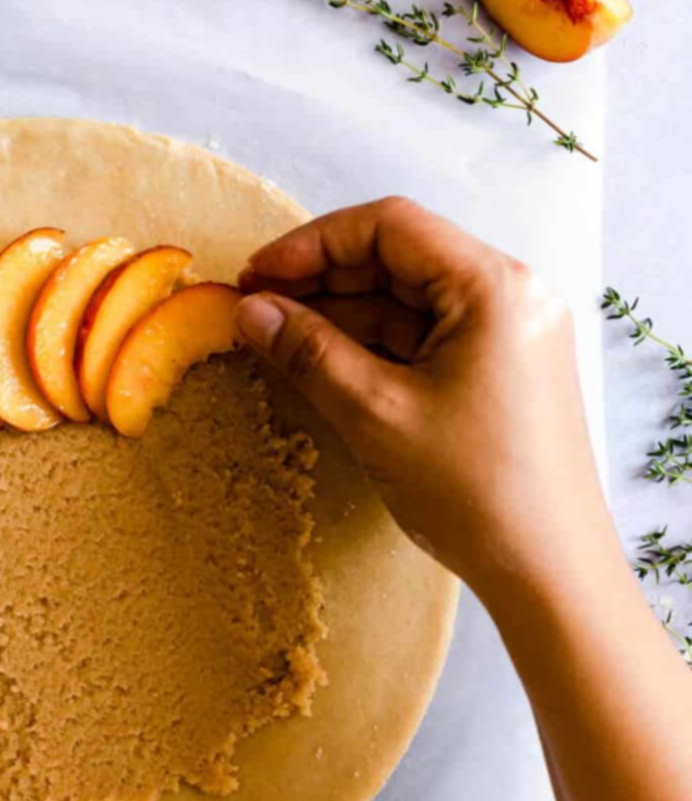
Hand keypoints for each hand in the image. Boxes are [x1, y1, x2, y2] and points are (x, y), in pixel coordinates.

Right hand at [236, 196, 613, 600]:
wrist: (550, 573)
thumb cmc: (477, 493)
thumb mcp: (377, 415)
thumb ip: (308, 352)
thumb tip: (250, 310)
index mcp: (494, 287)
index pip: (390, 227)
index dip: (311, 244)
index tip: (256, 277)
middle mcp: (511, 295)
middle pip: (399, 257)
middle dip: (322, 278)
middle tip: (256, 308)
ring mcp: (510, 333)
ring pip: (409, 298)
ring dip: (342, 313)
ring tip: (277, 339)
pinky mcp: (503, 369)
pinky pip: (427, 335)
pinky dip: (373, 344)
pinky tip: (322, 362)